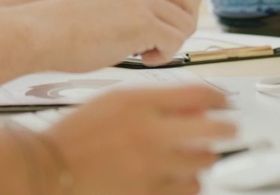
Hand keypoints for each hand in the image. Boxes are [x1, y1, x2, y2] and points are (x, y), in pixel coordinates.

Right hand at [35, 0, 201, 70]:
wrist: (43, 33)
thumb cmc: (71, 26)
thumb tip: (175, 15)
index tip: (171, 19)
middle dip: (184, 23)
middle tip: (161, 39)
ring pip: (186, 23)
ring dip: (171, 43)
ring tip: (144, 50)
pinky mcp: (142, 21)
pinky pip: (175, 41)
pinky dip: (164, 56)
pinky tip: (141, 57)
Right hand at [45, 85, 235, 194]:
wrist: (50, 167)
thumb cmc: (77, 134)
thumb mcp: (113, 101)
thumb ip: (151, 101)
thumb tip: (189, 107)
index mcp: (138, 103)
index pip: (196, 94)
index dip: (218, 97)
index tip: (224, 103)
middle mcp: (149, 132)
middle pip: (212, 128)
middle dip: (227, 128)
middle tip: (229, 130)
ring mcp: (150, 165)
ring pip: (204, 161)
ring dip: (206, 156)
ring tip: (200, 155)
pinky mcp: (149, 192)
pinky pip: (188, 188)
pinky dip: (190, 182)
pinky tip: (182, 176)